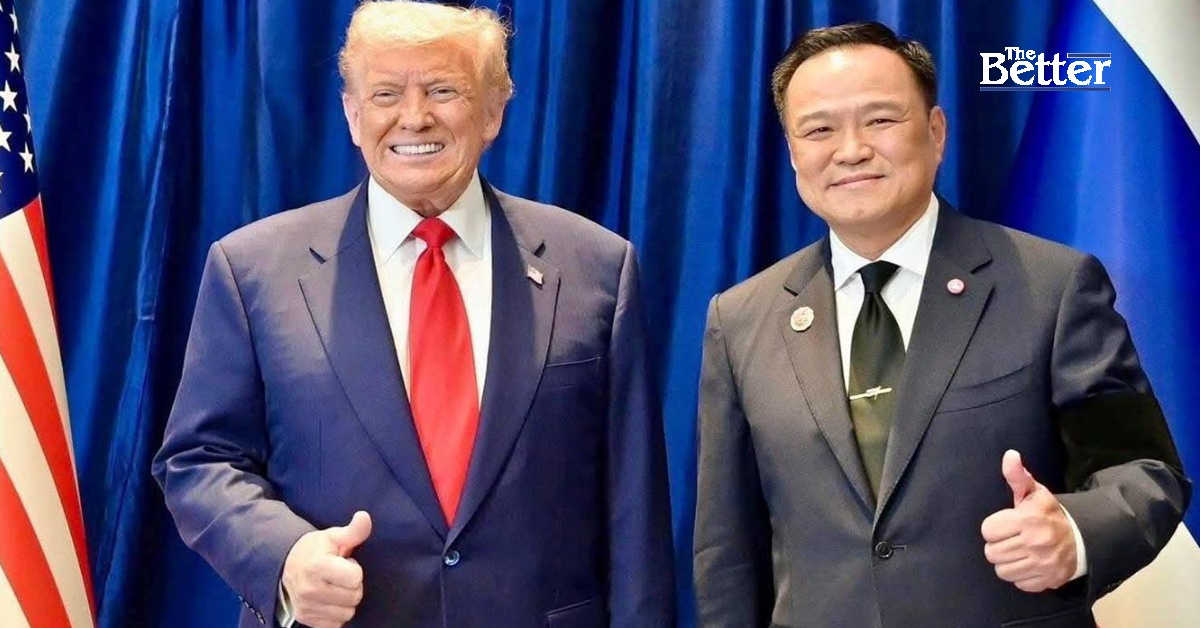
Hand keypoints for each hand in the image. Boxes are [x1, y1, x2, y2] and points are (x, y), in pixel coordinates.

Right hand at [282, 511, 371, 627]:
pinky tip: (329, 600)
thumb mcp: (333, 536)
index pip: (355, 578)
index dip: (354, 569)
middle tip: (339, 576)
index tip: (343, 563)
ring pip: (347, 612)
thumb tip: (365, 516)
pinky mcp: (306, 619)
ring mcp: (306, 607)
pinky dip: (336, 614)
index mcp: (317, 566)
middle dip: (352, 585)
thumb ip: (353, 531)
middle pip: (354, 596)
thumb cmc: (315, 550)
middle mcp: (309, 589)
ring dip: (345, 601)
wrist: (285, 566)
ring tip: (334, 587)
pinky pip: (336, 624)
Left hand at [980, 450, 1075, 592]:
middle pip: (991, 553)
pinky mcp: (1048, 580)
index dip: (994, 528)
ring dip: (1008, 562)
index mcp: (1028, 519)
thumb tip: (1010, 455)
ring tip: (1019, 552)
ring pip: (1002, 570)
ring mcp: (1042, 564)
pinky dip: (1022, 576)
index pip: (988, 531)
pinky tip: (1029, 564)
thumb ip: (1017, 476)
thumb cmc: (1050, 514)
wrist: (1083, 538)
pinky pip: (1018, 583)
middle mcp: (1035, 543)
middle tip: (1012, 540)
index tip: (1005, 525)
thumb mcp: (1034, 492)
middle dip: (999, 546)